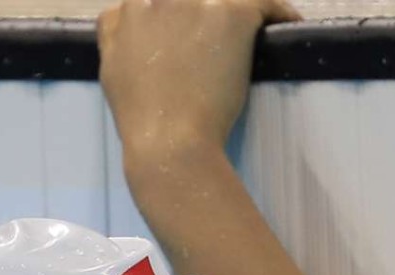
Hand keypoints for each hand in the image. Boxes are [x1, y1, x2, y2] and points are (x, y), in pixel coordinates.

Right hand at [97, 0, 300, 156]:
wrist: (167, 140)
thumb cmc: (138, 114)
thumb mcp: (108, 67)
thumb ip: (115, 34)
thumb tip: (121, 14)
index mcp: (132, 6)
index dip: (178, 12)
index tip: (191, 28)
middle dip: (206, 11)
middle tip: (218, 34)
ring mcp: (199, 2)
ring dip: (238, 13)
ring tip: (251, 31)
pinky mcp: (233, 14)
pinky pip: (266, 4)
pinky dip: (279, 13)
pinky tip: (286, 24)